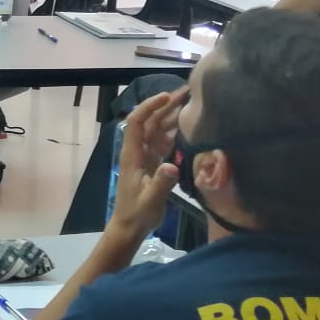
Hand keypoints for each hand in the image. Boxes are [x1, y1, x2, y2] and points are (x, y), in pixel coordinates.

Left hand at [106, 89, 183, 238]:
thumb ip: (162, 183)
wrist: (130, 226)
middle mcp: (137, 151)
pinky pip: (162, 142)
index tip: (166, 97)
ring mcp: (144, 156)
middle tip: (186, 93)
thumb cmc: (137, 213)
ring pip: (156, 130)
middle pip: (149, 122)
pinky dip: (173, 132)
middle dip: (164, 106)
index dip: (149, 107)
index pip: (136, 123)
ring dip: (170, 116)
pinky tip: (186, 126)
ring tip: (189, 104)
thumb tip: (172, 166)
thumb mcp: (151, 199)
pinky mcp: (152, 163)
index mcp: (132, 155)